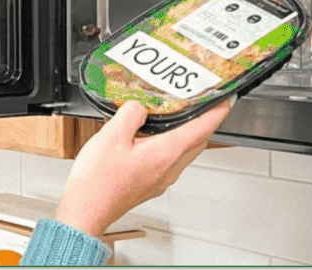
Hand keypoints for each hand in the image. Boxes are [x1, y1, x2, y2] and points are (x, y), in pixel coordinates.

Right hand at [55, 98, 232, 235]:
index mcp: (165, 154)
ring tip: (173, 119)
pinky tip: (149, 141)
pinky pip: (169, 162)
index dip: (216, 112)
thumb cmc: (98, 181)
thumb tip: (139, 107)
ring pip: (184, 154)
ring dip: (185, 136)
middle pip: (198, 143)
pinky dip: (168, 147)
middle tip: (200, 107)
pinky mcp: (150, 185)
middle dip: (203, 123)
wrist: (86, 210)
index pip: (202, 129)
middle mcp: (168, 169)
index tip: (225, 101)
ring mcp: (160, 180)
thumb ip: (131, 114)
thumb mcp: (111, 135)